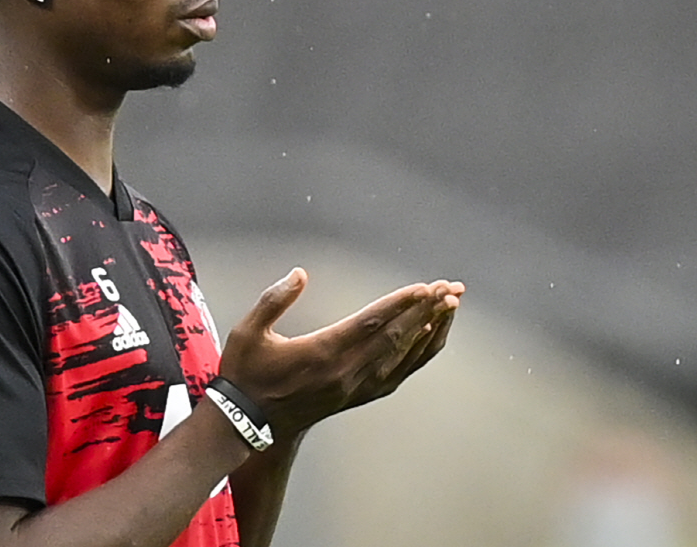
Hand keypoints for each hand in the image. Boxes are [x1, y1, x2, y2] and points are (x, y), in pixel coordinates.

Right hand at [218, 268, 462, 439]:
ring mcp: (354, 387)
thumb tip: (300, 273)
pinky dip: (418, 354)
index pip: (370, 324)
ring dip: (429, 328)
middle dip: (426, 309)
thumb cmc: (246, 374)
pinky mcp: (357, 396)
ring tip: (450, 304)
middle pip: (395, 337)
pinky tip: (430, 335)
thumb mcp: (248, 331)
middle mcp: (345, 372)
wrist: (247, 423)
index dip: (400, 304)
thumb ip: (274, 299)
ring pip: (402, 356)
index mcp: (321, 352)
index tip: (424, 287)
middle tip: (449, 287)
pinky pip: (398, 374)